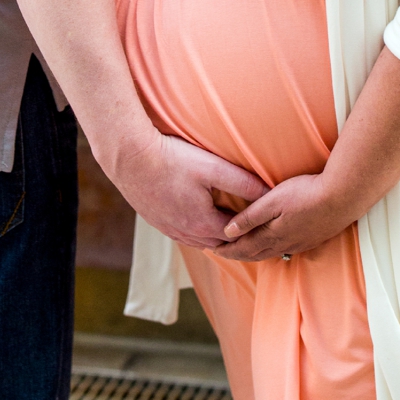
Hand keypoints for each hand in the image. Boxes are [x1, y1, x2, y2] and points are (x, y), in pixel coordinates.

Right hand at [109, 131, 270, 250]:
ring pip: (199, 241)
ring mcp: (168, 228)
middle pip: (219, 243)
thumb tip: (269, 193)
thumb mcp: (214, 168)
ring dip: (215, 234)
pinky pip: (182, 234)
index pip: (237, 236)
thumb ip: (243, 182)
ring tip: (232, 221)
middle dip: (236, 235)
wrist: (129, 157)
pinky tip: (201, 216)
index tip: (264, 219)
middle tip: (253, 224)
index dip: (252, 228)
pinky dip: (196, 230)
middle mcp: (184, 232)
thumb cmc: (173, 159)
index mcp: (202, 223)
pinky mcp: (156, 221)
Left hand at [217, 172, 356, 262]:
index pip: (244, 248)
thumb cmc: (306, 194)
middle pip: (256, 255)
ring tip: (246, 250)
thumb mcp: (272, 201)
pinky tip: (277, 244)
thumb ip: (249, 217)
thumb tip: (227, 232)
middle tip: (224, 253)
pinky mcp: (314, 238)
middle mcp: (286, 245)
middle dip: (238, 254)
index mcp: (272, 237)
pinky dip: (274, 249)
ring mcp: (301, 243)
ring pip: (272, 253)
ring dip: (256, 253)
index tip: (213, 250)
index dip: (227, 250)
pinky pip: (288, 249)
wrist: (344, 196)